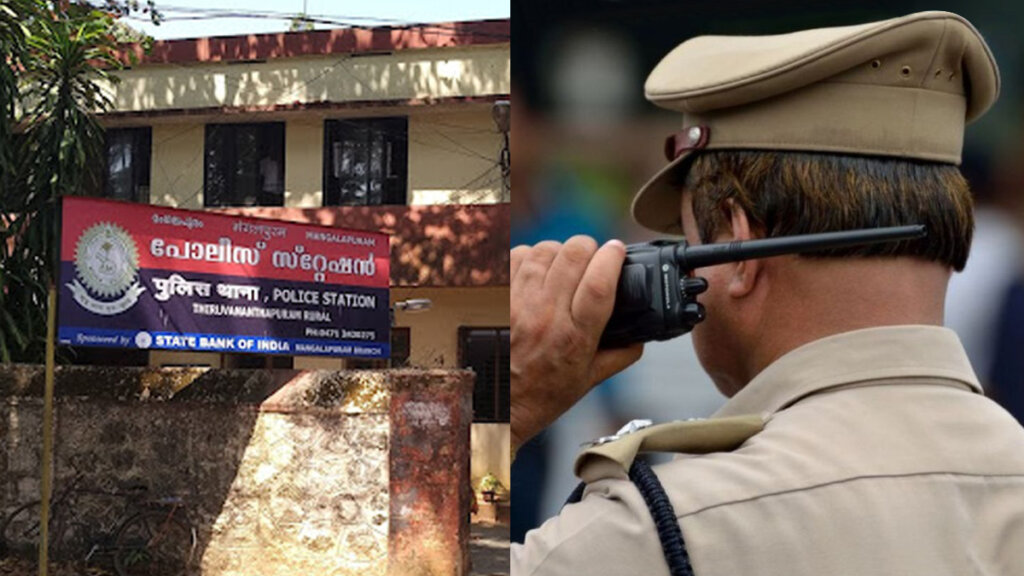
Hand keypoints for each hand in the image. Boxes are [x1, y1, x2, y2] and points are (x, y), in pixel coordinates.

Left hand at [510, 236, 643, 454]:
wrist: (493, 405)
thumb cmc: (539, 396)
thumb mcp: (588, 381)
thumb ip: (620, 355)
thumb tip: (641, 335)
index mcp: (574, 337)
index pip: (599, 284)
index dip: (613, 258)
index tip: (618, 250)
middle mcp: (544, 316)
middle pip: (573, 255)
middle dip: (589, 248)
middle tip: (592, 258)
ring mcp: (516, 303)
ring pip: (545, 250)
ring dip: (560, 252)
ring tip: (563, 266)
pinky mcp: (495, 295)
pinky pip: (517, 255)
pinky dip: (531, 257)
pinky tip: (536, 271)